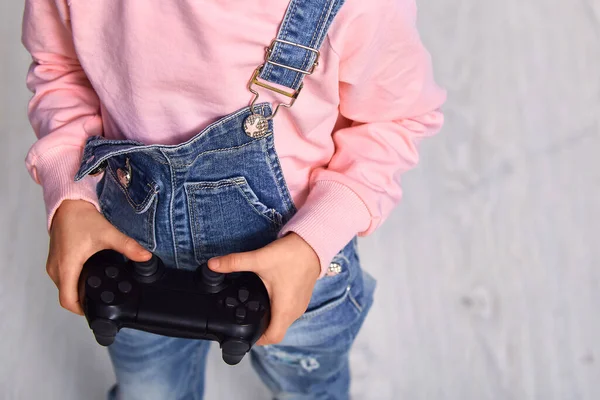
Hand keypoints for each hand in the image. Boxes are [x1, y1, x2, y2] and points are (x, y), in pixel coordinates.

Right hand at [47, 199, 151, 314]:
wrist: (68, 204)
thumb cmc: (82, 219)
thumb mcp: (108, 234)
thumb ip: (128, 247)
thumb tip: (146, 256)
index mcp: (67, 267)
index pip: (68, 301)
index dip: (82, 310)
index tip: (96, 310)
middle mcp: (56, 269)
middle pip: (66, 296)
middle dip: (83, 301)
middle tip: (102, 299)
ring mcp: (53, 265)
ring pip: (64, 288)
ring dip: (78, 292)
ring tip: (97, 289)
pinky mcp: (55, 260)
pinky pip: (62, 279)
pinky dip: (73, 282)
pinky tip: (89, 277)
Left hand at [207, 232, 319, 345]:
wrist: (313, 243)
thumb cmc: (291, 255)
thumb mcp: (259, 259)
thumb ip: (234, 262)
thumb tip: (212, 264)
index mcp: (284, 309)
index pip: (272, 338)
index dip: (257, 340)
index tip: (244, 334)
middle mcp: (294, 311)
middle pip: (276, 330)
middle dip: (260, 328)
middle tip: (243, 318)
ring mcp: (300, 305)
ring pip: (283, 321)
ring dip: (269, 318)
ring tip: (253, 308)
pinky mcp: (302, 297)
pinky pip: (288, 311)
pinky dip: (278, 309)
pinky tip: (268, 297)